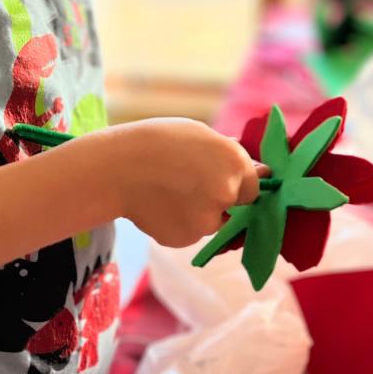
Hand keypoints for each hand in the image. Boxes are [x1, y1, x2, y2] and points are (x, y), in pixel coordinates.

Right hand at [91, 118, 267, 247]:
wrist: (115, 168)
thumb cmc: (156, 141)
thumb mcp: (199, 133)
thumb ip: (229, 154)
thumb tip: (257, 169)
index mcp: (235, 164)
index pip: (255, 186)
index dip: (240, 182)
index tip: (222, 176)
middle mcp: (227, 195)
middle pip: (237, 206)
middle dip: (222, 198)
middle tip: (192, 183)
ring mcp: (207, 221)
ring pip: (212, 221)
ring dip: (200, 211)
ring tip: (170, 191)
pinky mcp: (185, 239)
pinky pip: (191, 232)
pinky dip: (180, 222)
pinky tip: (161, 204)